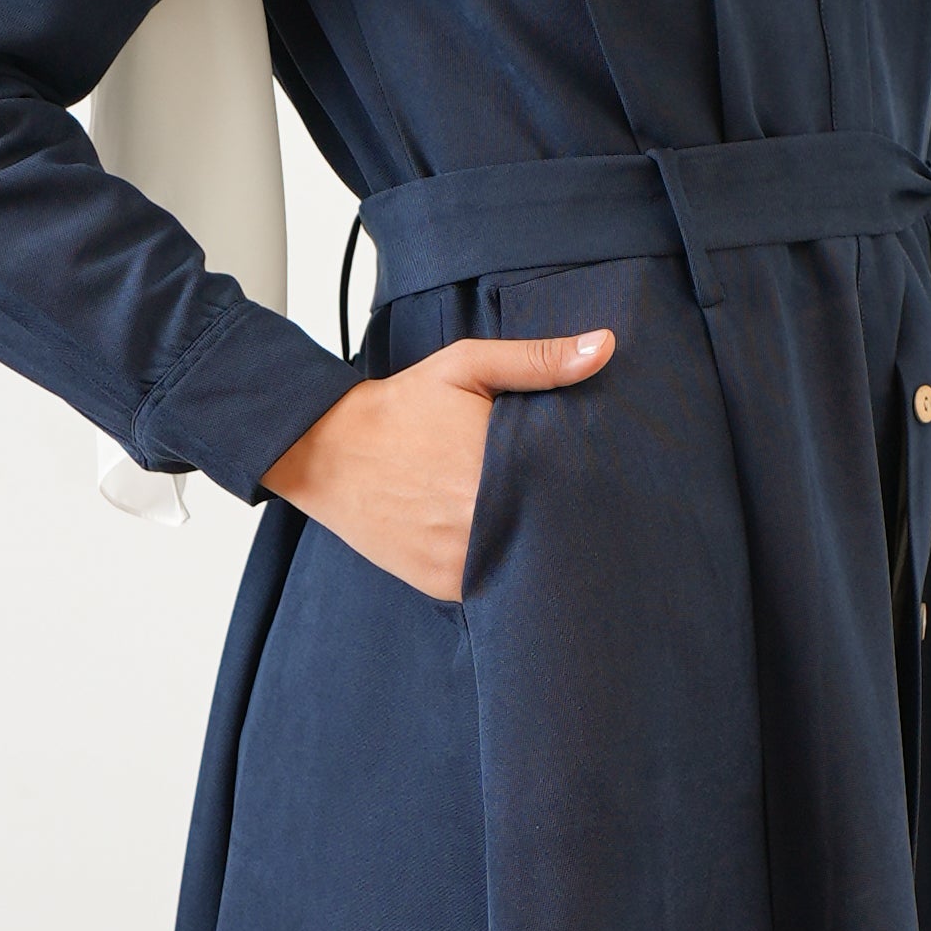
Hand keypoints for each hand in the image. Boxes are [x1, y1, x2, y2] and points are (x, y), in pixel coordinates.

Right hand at [261, 328, 615, 600]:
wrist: (326, 450)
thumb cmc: (400, 407)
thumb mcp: (467, 366)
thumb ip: (537, 359)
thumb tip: (604, 346)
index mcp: (496, 465)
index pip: (575, 488)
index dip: (590, 485)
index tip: (602, 477)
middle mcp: (481, 520)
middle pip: (555, 530)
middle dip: (565, 517)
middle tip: (575, 503)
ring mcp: (461, 559)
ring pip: (527, 563)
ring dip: (535, 546)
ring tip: (538, 522)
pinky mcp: (444, 584)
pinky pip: (493, 585)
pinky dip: (502, 567)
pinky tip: (503, 542)